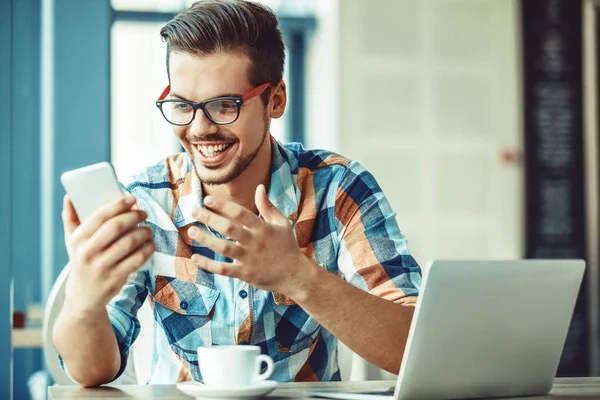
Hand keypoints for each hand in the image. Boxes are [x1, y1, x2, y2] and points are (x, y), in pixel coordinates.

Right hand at [62, 194, 154, 312]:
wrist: (84, 295)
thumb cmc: (82, 260)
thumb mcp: (72, 242)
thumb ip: (71, 218)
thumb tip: (69, 196)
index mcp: (77, 240)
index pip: (99, 216)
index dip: (118, 205)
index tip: (131, 198)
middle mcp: (88, 253)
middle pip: (116, 227)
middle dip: (134, 216)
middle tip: (143, 212)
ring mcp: (102, 267)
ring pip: (130, 242)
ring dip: (144, 231)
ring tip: (147, 228)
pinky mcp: (116, 278)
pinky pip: (138, 258)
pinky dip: (148, 248)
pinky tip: (149, 243)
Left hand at [188, 184, 313, 294]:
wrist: (294, 274)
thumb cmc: (287, 246)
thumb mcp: (281, 223)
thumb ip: (267, 206)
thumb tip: (259, 187)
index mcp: (263, 228)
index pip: (240, 214)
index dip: (223, 206)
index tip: (207, 199)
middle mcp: (255, 243)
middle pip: (229, 229)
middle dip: (210, 219)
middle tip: (194, 211)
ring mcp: (249, 259)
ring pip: (224, 248)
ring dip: (206, 239)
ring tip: (191, 231)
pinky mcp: (245, 274)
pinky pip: (223, 269)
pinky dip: (208, 265)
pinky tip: (195, 257)